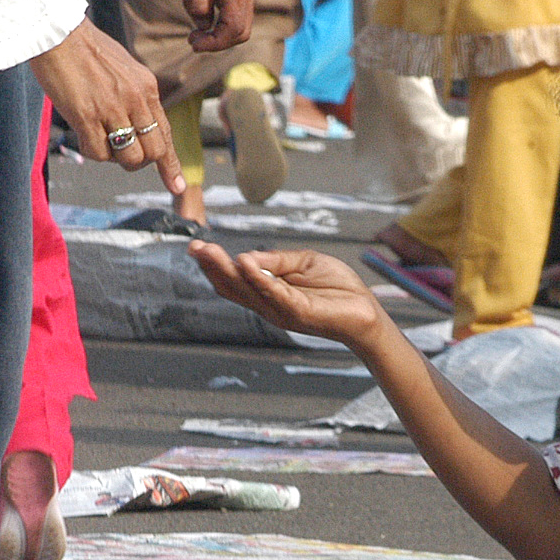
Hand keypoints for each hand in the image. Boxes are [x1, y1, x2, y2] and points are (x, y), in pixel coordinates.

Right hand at [29, 19, 185, 193]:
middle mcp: (135, 100)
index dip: (171, 164)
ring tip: (98, 137)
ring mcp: (112, 108)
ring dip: (114, 158)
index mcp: (147, 88)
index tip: (177, 186)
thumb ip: (136, 96)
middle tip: (121, 154)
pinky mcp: (86, 115)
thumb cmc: (86, 49)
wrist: (58, 32)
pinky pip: (98, 153)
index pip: (166, 133)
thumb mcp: (125, 69)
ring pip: (128, 158)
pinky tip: (83, 135)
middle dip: (138, 161)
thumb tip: (138, 126)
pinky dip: (92, 151)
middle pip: (152, 153)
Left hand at [171, 0, 256, 51]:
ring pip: (240, 22)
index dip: (214, 44)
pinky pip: (236, 9)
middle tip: (193, 39)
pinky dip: (222, 19)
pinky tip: (203, 14)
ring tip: (196, 30)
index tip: (192, 42)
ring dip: (220, 31)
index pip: (234, 30)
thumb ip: (197, 5)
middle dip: (218, 41)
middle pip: (242, 31)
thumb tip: (204, 26)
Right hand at [189, 241, 389, 349]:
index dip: (215, 265)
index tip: (197, 247)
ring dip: (226, 269)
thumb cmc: (337, 288)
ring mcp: (281, 311)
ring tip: (208, 251)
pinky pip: (274, 292)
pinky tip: (244, 262)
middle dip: (212, 267)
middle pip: (233, 287)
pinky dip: (258, 277)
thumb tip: (247, 256)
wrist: (365, 310)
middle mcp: (268, 305)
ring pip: (247, 290)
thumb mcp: (302, 262)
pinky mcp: (297, 312)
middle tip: (193, 248)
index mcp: (268, 293)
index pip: (234, 281)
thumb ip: (275, 260)